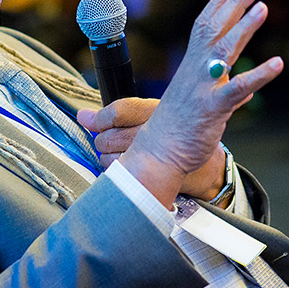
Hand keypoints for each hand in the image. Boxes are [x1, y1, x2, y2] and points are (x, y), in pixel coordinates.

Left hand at [78, 96, 230, 200]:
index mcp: (154, 110)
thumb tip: (81, 116)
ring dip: (108, 158)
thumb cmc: (176, 135)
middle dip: (103, 141)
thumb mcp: (151, 115)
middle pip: (108, 137)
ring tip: (121, 155)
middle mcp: (153, 130)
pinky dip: (117, 173)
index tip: (98, 123)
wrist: (207, 165)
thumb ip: (115, 116)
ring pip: (109, 158)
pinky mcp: (152, 177)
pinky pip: (120, 176)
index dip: (101, 119)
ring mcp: (153, 155)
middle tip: (111, 141)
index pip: (116, 112)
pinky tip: (128, 169)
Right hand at [121, 0, 283, 207]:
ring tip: (263, 7)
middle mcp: (195, 70)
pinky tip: (278, 63)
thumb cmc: (177, 131)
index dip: (219, 1)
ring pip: (225, 49)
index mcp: (191, 66)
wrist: (158, 154)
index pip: (204, 24)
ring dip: (245, 26)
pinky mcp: (214, 107)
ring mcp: (204, 87)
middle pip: (214, 28)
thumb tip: (249, 91)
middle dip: (234, 3)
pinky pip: (239, 88)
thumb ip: (227, 93)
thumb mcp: (200, 105)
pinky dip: (260, 74)